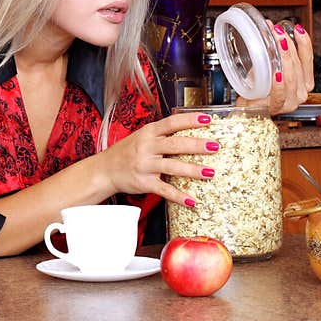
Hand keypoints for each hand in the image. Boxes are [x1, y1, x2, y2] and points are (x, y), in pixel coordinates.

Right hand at [97, 111, 217, 206]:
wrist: (104, 170)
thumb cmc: (127, 152)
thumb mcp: (142, 137)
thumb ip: (162, 134)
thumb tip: (190, 129)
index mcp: (148, 132)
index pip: (171, 123)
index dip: (190, 120)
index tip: (208, 119)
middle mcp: (146, 147)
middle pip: (175, 144)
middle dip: (196, 145)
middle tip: (215, 146)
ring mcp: (145, 165)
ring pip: (172, 166)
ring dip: (192, 170)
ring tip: (210, 173)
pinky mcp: (144, 183)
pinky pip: (164, 189)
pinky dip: (178, 196)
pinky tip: (192, 200)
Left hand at [237, 22, 313, 114]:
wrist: (247, 109)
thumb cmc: (259, 89)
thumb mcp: (268, 66)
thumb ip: (273, 50)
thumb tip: (269, 27)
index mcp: (303, 81)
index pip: (308, 60)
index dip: (304, 43)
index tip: (298, 29)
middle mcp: (301, 91)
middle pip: (298, 66)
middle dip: (289, 46)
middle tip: (278, 32)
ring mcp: (291, 101)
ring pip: (291, 78)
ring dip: (284, 59)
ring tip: (277, 45)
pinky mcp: (278, 108)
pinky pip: (280, 95)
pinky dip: (279, 84)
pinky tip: (277, 75)